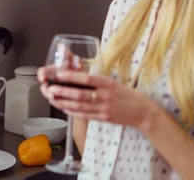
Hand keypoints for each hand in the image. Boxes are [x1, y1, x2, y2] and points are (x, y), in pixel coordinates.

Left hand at [41, 70, 159, 130]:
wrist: (143, 111)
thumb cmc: (127, 94)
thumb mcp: (114, 83)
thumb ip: (98, 81)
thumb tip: (78, 76)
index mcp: (108, 83)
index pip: (87, 79)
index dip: (72, 77)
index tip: (60, 74)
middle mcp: (105, 96)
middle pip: (80, 94)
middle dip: (63, 92)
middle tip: (50, 88)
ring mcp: (104, 108)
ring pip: (80, 106)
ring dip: (64, 102)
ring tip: (52, 98)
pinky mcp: (104, 118)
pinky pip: (85, 115)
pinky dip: (72, 112)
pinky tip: (63, 108)